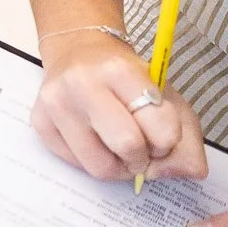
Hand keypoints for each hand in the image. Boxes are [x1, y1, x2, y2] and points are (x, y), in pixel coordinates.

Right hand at [29, 30, 204, 184]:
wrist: (78, 53)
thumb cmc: (128, 81)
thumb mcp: (167, 98)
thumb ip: (188, 140)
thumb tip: (187, 173)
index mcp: (120, 70)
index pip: (161, 128)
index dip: (168, 143)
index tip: (161, 136)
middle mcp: (82, 82)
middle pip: (127, 146)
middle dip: (142, 159)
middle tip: (141, 149)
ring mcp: (55, 102)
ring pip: (99, 166)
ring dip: (118, 168)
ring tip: (118, 150)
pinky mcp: (39, 120)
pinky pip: (75, 165)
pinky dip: (92, 163)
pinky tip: (95, 142)